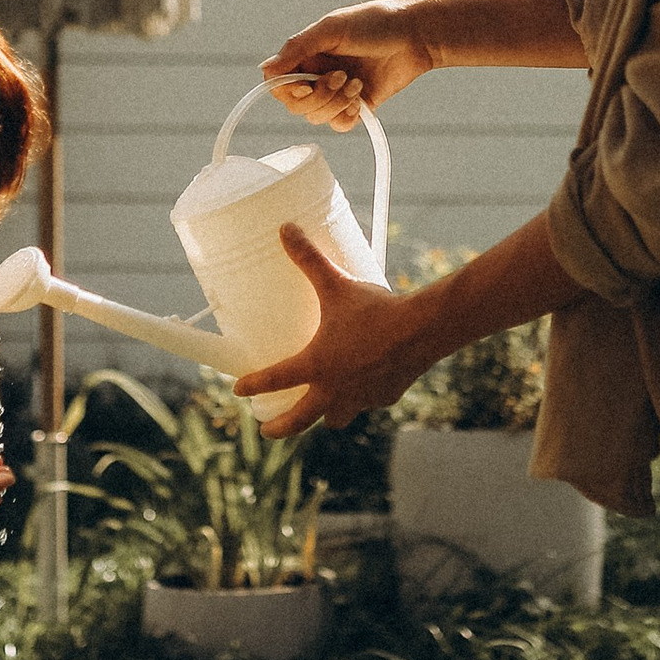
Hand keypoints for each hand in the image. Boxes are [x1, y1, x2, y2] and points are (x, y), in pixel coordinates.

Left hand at [233, 224, 432, 432]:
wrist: (422, 330)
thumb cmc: (375, 309)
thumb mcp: (337, 283)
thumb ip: (309, 259)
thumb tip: (285, 229)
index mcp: (316, 365)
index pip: (274, 379)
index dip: (252, 385)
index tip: (238, 391)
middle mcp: (334, 390)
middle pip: (299, 421)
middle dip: (280, 428)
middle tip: (267, 431)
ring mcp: (360, 399)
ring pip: (335, 418)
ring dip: (323, 417)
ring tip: (319, 412)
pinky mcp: (385, 398)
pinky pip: (367, 404)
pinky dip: (361, 400)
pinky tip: (364, 390)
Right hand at [257, 0, 432, 130]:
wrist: (415, 36)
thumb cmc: (375, 23)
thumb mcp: (332, 29)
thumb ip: (297, 48)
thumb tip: (264, 69)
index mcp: (307, 55)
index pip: (278, 83)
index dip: (287, 89)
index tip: (304, 85)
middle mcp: (317, 75)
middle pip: (297, 106)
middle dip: (319, 95)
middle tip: (342, 76)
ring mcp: (337, 93)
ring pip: (317, 117)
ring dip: (337, 102)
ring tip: (357, 83)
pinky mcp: (357, 106)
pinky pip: (339, 124)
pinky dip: (347, 116)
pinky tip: (361, 99)